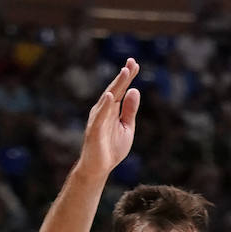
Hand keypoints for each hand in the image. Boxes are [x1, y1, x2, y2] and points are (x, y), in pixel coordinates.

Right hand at [78, 59, 139, 178]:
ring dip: (116, 85)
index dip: (128, 77)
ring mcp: (98, 119)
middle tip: (132, 62)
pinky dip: (105, 106)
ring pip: (108, 99)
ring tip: (125, 72)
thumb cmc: (111, 149)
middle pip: (115, 89)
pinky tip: (111, 96)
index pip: (121, 90)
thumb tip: (135, 90)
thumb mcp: (126, 127)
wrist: (98, 169)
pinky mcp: (95, 130)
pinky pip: (100, 117)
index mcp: (113, 109)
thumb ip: (130, 110)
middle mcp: (104, 110)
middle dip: (124, 76)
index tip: (135, 64)